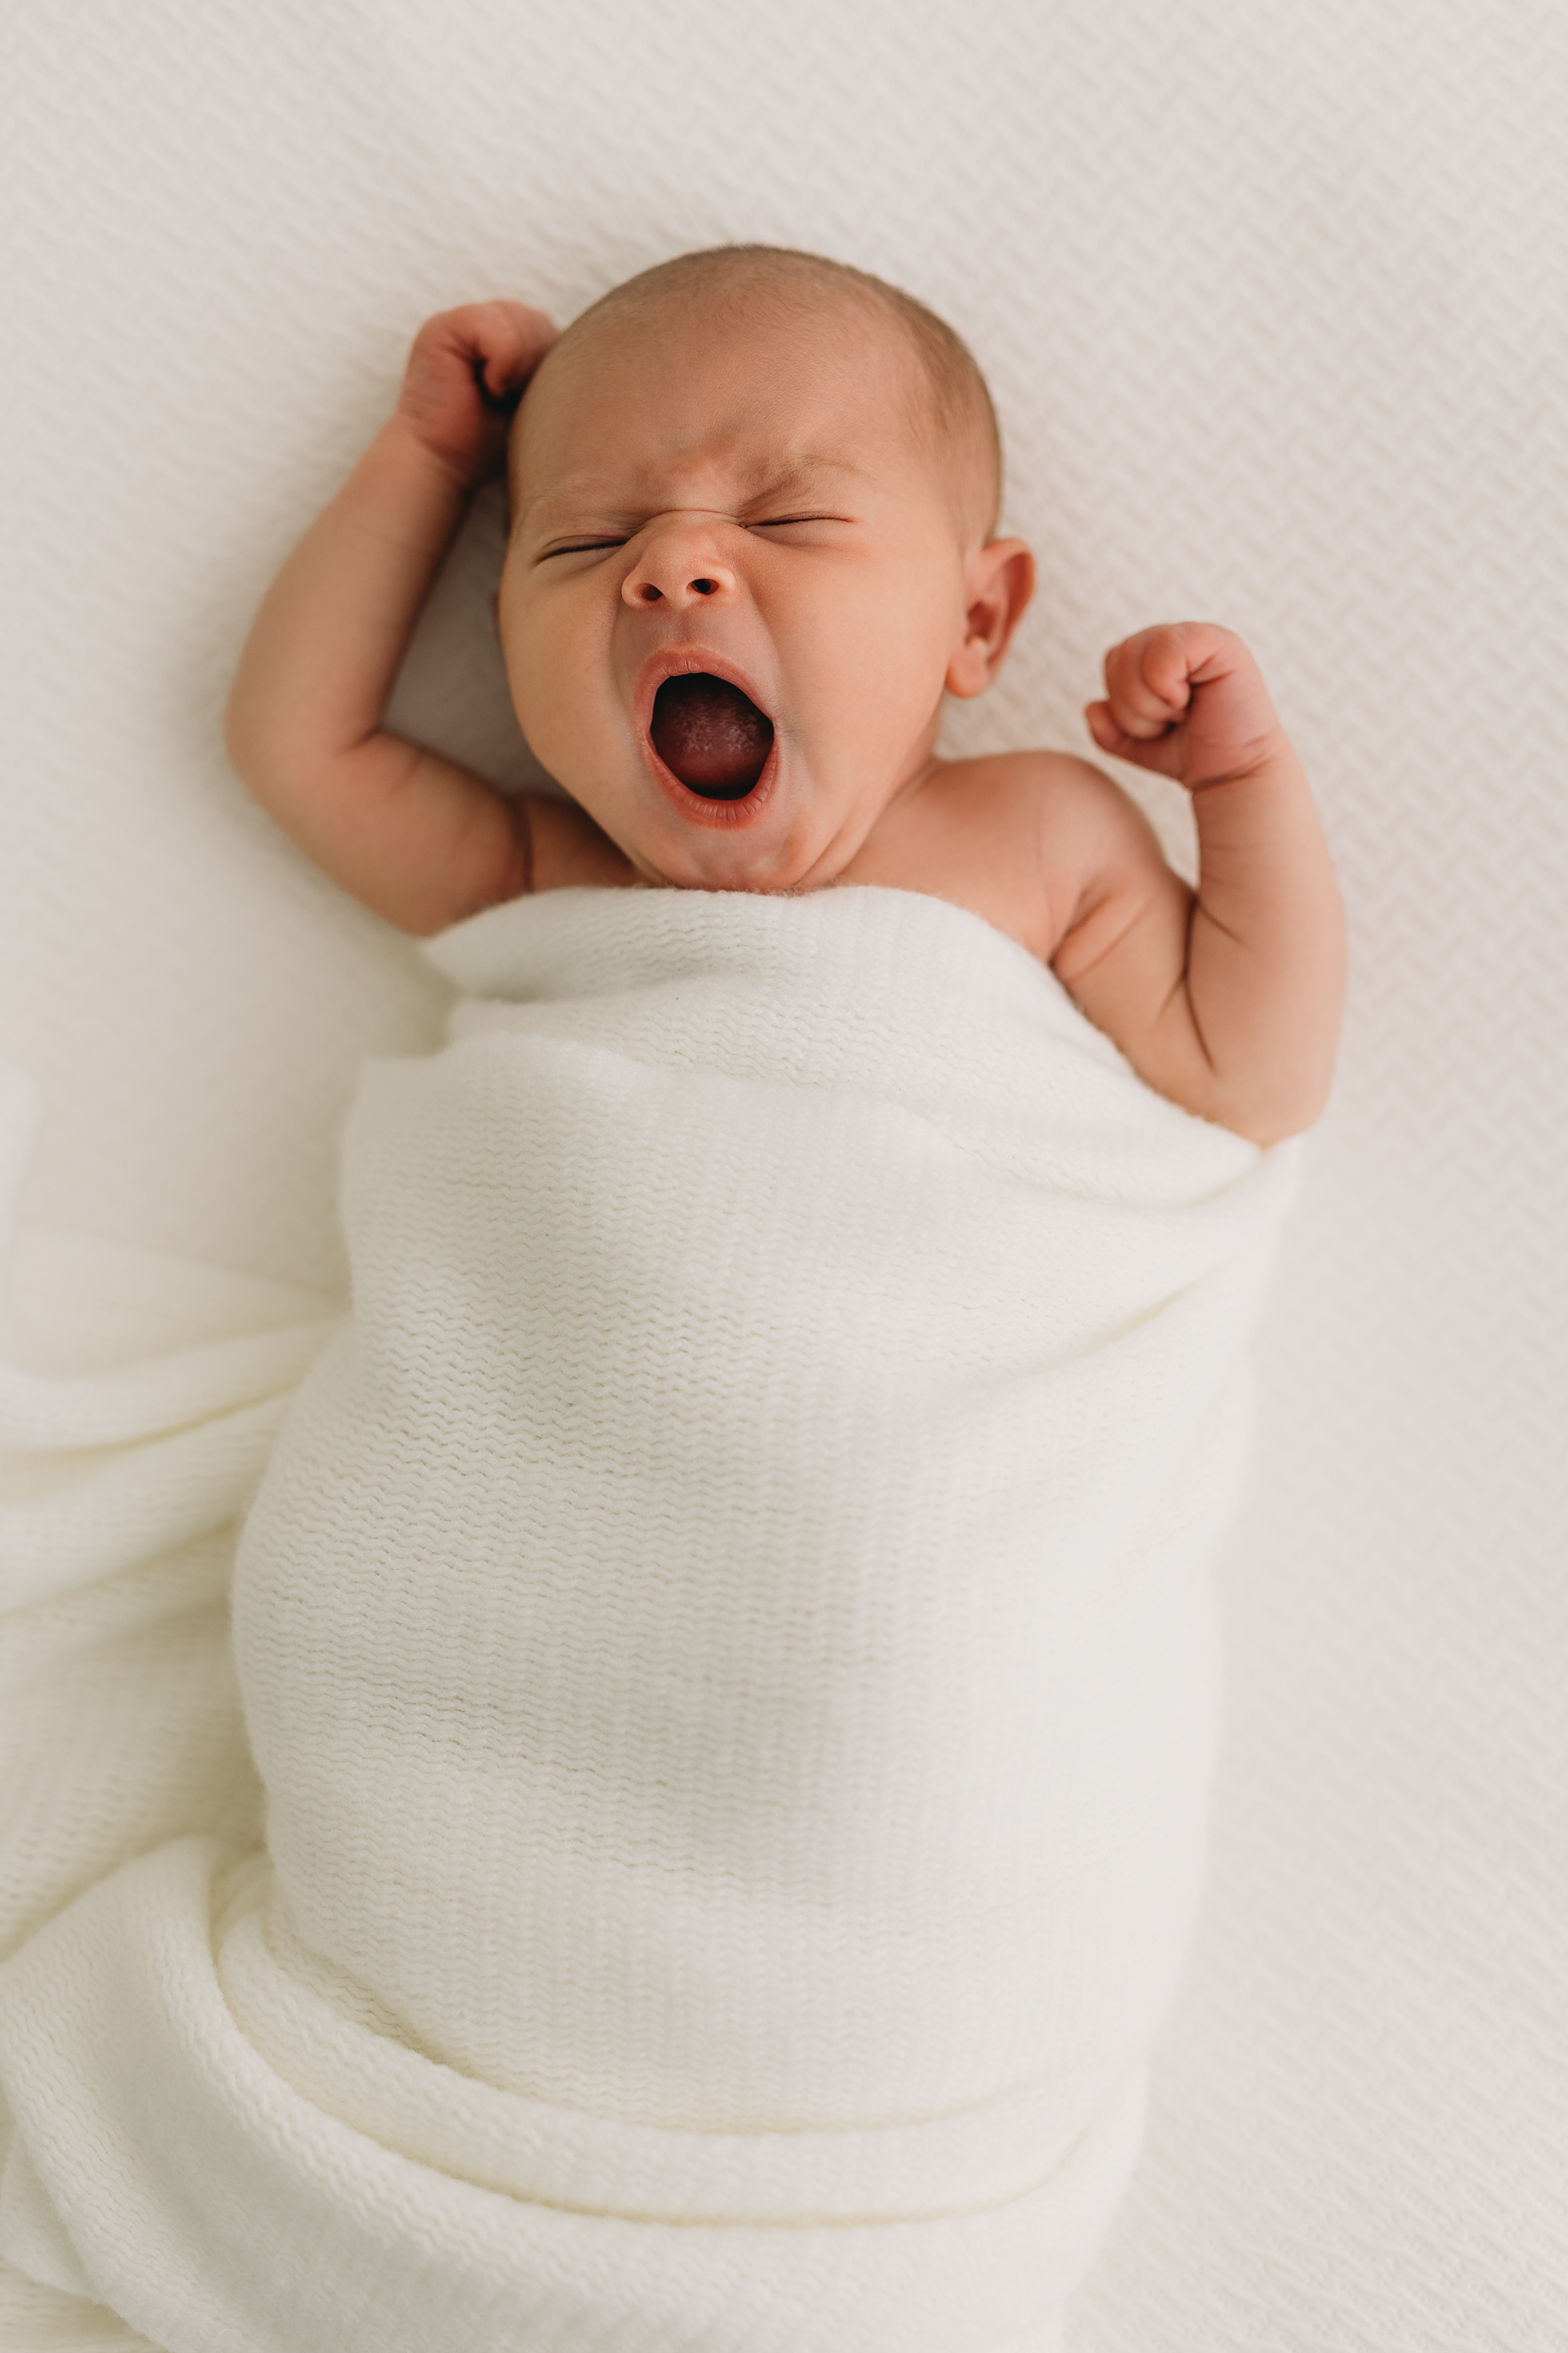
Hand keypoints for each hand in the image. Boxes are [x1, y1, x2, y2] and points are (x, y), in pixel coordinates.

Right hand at [394, 300, 557, 487]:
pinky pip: (495, 326)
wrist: (446, 462)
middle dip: (533, 365)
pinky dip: (500, 363)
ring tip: (495, 393)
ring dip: (516, 366)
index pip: (550, 330)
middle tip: (507, 399)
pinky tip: (484, 386)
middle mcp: (486, 321)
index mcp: (509, 336)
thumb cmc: (490, 441)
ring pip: (521, 320)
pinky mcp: (443, 326)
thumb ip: (551, 365)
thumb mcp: (534, 399)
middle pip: (540, 322)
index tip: (520, 402)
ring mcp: (463, 319)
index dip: (547, 368)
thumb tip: (593, 351)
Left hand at [1084, 622, 1286, 792]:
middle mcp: (1179, 639)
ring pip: (1135, 653)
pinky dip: (1167, 688)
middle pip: (1119, 655)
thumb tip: (1092, 707)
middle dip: (1133, 706)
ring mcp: (1201, 636)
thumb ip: (1109, 729)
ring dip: (1149, 702)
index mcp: (1159, 654)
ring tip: (1181, 715)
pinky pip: (1165, 650)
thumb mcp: (1139, 745)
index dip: (1122, 702)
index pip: (1114, 659)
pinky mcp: (1221, 643)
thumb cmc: (1192, 755)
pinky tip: (1192, 702)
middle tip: (1172, 722)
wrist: (1234, 775)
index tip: (1159, 723)